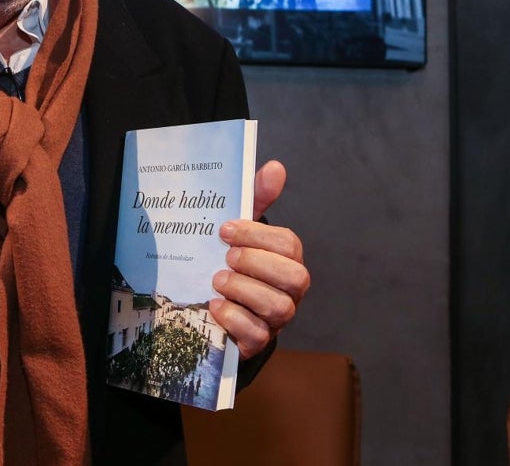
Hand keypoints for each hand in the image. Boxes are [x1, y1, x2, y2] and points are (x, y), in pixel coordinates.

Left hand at [208, 160, 309, 358]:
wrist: (214, 308)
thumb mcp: (240, 230)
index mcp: (286, 259)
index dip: (257, 235)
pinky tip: (214, 306)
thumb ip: (257, 199)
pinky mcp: (257, 342)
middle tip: (225, 257)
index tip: (224, 230)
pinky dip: (234, 319)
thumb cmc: (232, 263)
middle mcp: (288, 290)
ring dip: (244, 290)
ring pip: (279, 308)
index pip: (289, 244)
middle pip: (295, 278)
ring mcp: (275, 319)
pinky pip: (257, 334)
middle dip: (256, 263)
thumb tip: (276, 166)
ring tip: (217, 281)